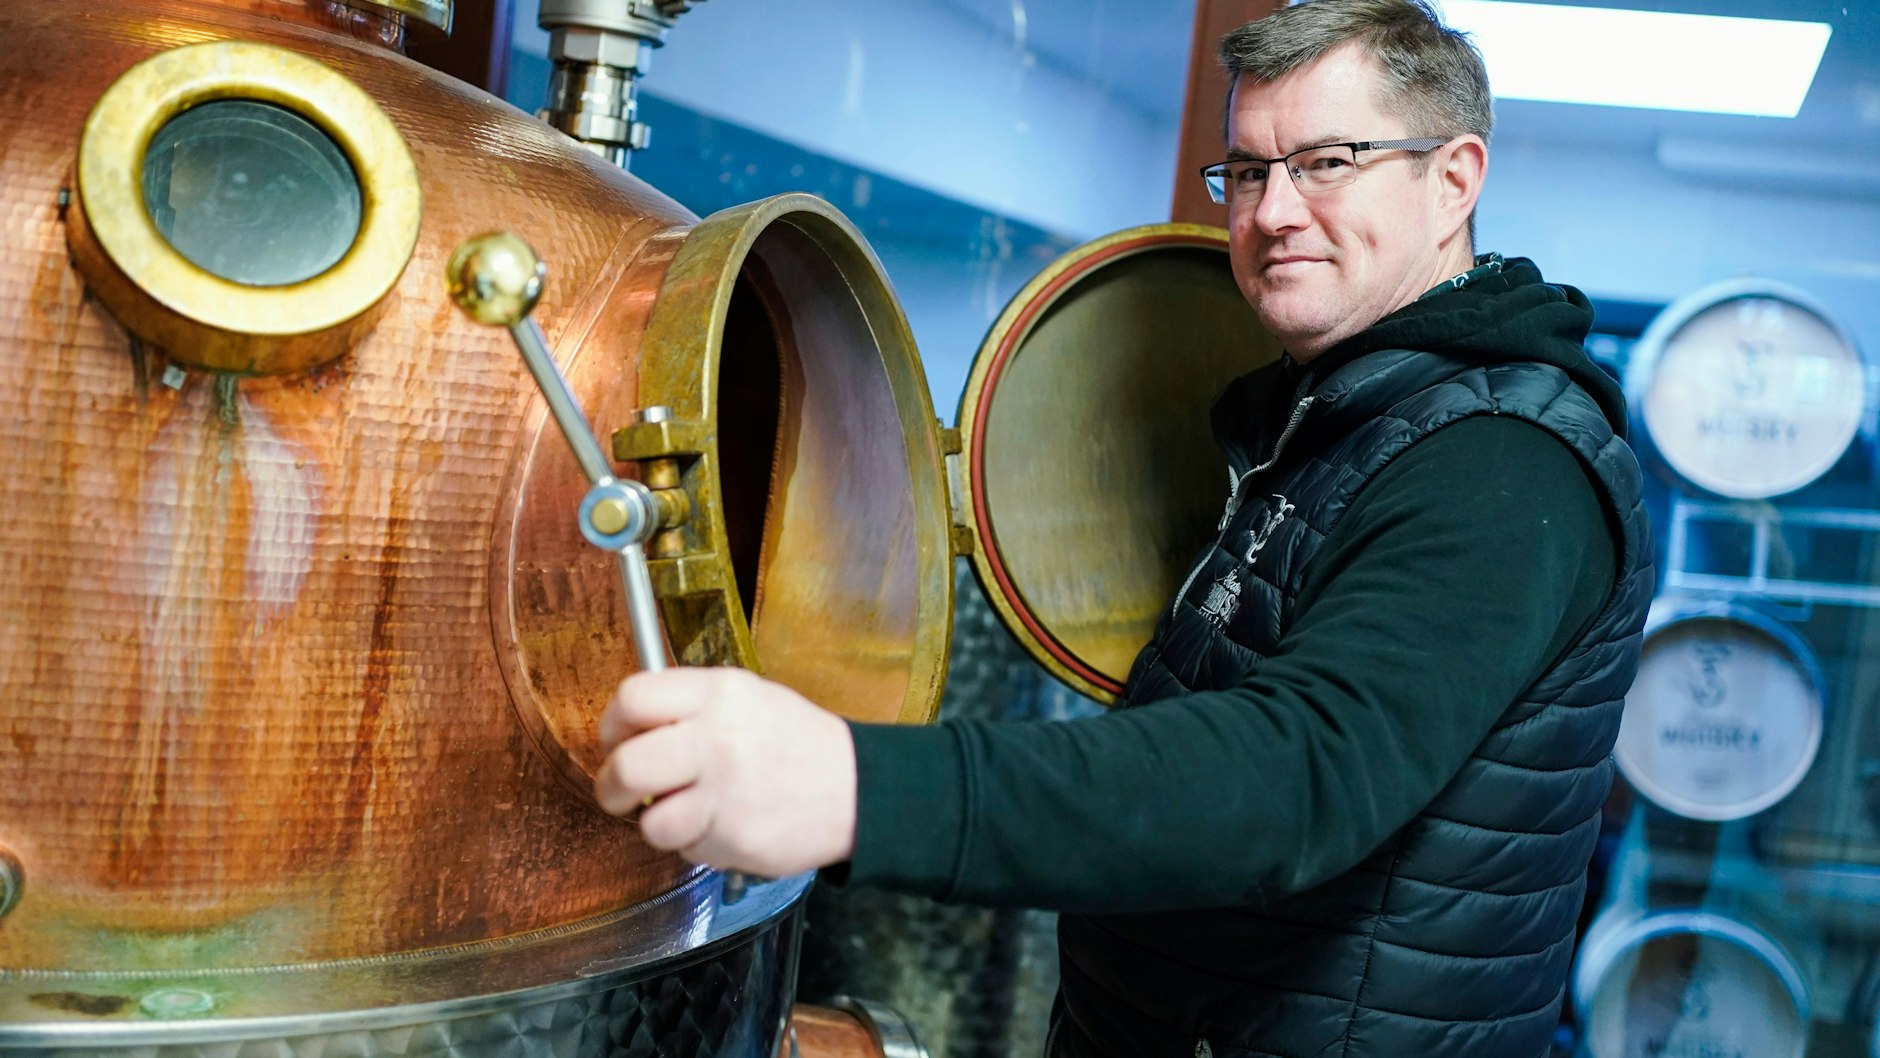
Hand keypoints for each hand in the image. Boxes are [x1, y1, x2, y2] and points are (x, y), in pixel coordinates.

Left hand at [594, 667, 857, 876]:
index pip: (632, 698)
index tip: (615, 742)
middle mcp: (717, 738)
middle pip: (627, 766)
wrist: (857, 788)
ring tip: (682, 813)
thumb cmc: (796, 743)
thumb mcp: (747, 697)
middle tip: (621, 792)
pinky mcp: (733, 837)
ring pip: (650, 821)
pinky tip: (721, 826)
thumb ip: (689, 705)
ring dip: (656, 824)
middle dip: (612, 786)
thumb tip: (627, 725)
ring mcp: (725, 792)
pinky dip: (694, 844)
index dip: (611, 726)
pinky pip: (685, 848)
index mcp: (718, 693)